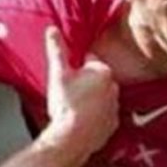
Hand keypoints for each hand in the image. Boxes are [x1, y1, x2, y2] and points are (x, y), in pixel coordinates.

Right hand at [43, 26, 117, 156]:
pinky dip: (95, 117)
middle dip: (85, 84)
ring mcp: (115, 107)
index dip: (75, 69)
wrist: (71, 138)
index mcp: (102, 71)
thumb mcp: (57, 74)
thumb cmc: (65, 105)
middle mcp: (114, 87)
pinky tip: (82, 121)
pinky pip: (104, 115)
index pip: (88, 61)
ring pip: (100, 98)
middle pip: (96, 79)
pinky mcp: (113, 124)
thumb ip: (57, 50)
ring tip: (74, 109)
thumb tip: (52, 29)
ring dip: (91, 100)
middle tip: (69, 95)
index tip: (67, 79)